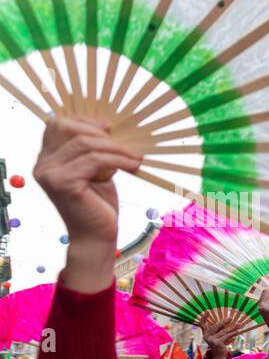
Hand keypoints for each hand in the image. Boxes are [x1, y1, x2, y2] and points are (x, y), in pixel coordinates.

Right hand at [33, 118, 142, 292]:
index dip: (84, 122)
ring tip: (136, 158)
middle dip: (100, 133)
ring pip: (85, 143)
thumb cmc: (98, 205)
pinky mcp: (63, 182)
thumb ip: (92, 152)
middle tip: (126, 147)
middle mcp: (42, 164)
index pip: (57, 125)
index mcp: (47, 159)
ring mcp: (49, 173)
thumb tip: (107, 127)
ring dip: (116, 148)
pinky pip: (95, 159)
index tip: (109, 130)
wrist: (97, 237)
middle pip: (67, 128)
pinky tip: (133, 166)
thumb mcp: (95, 171)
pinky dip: (118, 159)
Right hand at [200, 318, 243, 358]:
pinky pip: (227, 336)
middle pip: (216, 326)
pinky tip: (237, 331)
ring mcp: (211, 340)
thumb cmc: (218, 342)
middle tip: (230, 317)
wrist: (218, 354)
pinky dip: (232, 334)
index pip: (202, 324)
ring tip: (238, 324)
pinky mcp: (217, 343)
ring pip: (223, 331)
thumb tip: (228, 319)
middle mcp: (206, 336)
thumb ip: (219, 328)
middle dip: (224, 322)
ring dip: (232, 328)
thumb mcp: (217, 335)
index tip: (207, 311)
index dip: (204, 318)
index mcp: (205, 333)